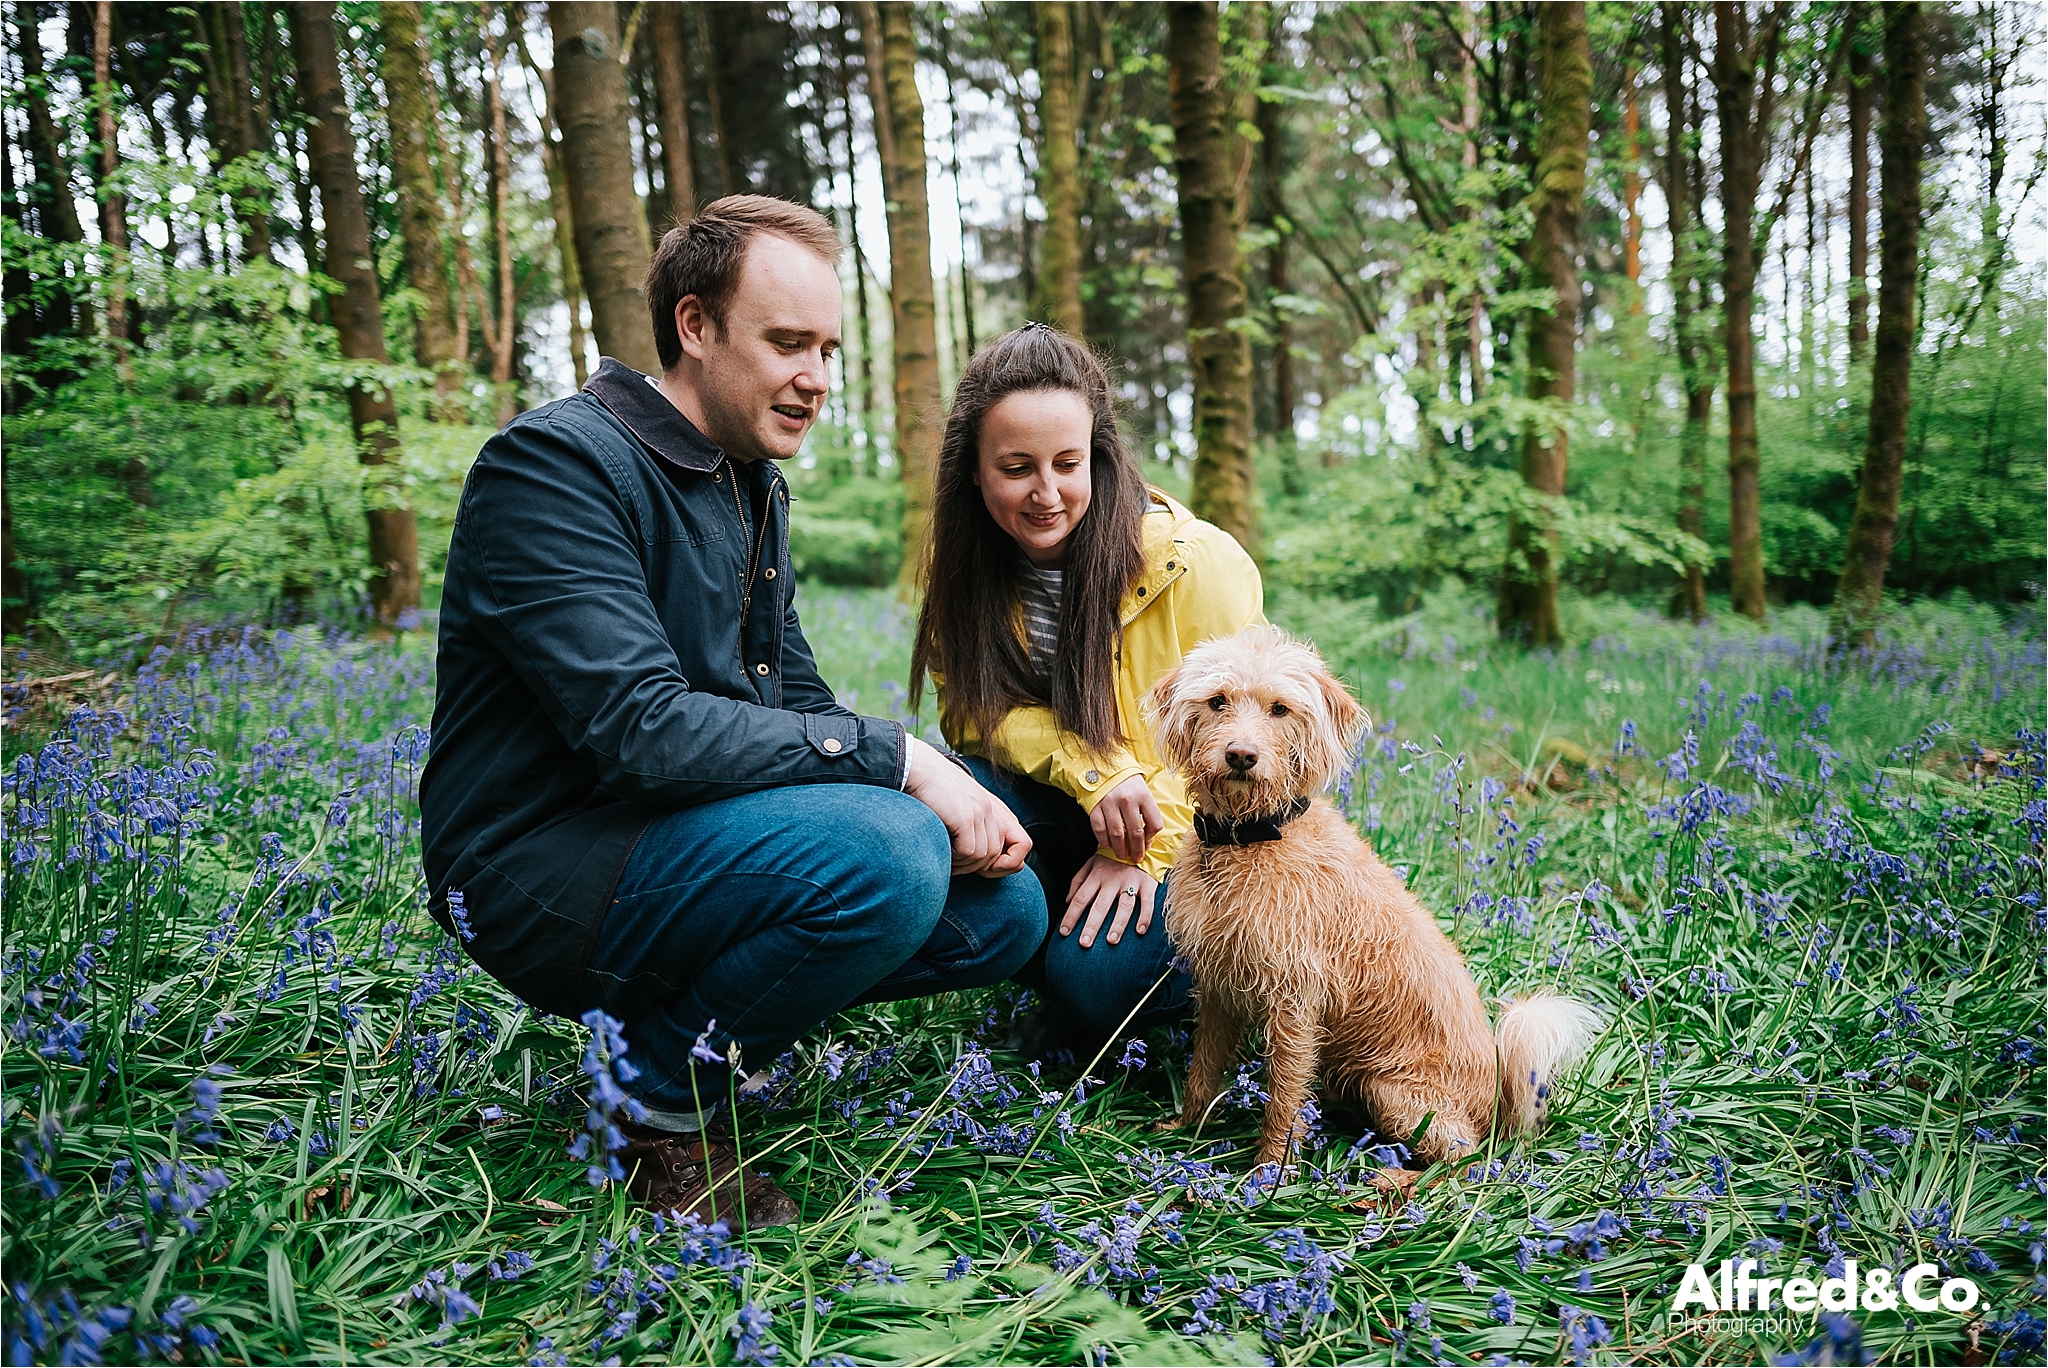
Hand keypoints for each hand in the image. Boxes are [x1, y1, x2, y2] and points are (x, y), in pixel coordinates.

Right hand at [903, 736, 1031, 876]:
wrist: (917, 768)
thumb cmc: (931, 790)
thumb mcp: (961, 806)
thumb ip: (975, 825)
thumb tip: (978, 856)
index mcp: (994, 808)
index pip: (1022, 844)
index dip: (1006, 862)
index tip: (979, 865)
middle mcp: (991, 810)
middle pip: (996, 854)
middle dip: (975, 866)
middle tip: (954, 865)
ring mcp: (980, 813)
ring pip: (982, 856)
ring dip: (962, 864)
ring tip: (946, 859)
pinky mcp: (966, 817)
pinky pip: (968, 852)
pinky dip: (954, 858)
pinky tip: (942, 849)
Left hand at [1061, 855, 1156, 948]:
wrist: (1137, 842)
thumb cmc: (1111, 859)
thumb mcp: (1091, 863)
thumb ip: (1078, 881)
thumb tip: (1067, 901)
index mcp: (1096, 876)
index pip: (1080, 898)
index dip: (1071, 916)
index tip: (1064, 932)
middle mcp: (1112, 880)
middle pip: (1100, 905)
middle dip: (1092, 925)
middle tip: (1084, 943)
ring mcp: (1131, 882)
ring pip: (1124, 906)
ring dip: (1118, 924)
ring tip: (1111, 941)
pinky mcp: (1147, 884)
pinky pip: (1147, 902)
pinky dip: (1145, 917)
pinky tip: (1140, 931)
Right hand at [1087, 774, 1163, 864]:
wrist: (1104, 766)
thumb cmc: (1127, 783)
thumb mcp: (1143, 791)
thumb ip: (1147, 813)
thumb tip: (1147, 839)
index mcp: (1144, 796)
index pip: (1154, 824)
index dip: (1152, 838)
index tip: (1148, 844)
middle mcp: (1127, 800)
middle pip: (1136, 833)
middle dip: (1137, 850)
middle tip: (1137, 858)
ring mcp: (1110, 804)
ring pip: (1117, 835)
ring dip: (1120, 849)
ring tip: (1123, 855)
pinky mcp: (1095, 807)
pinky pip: (1099, 830)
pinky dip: (1104, 841)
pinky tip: (1108, 845)